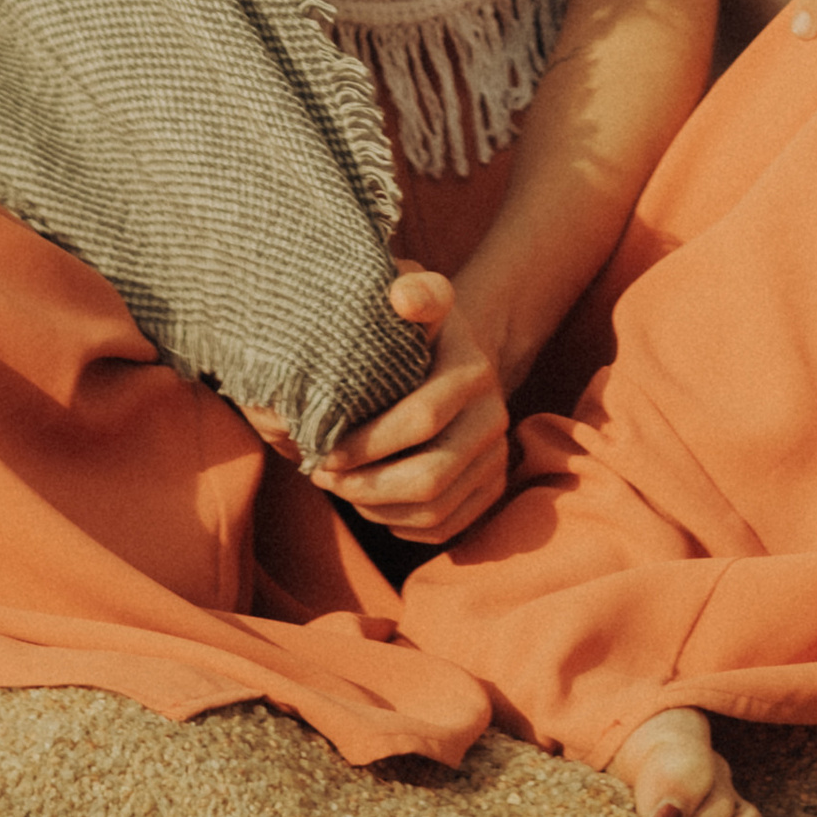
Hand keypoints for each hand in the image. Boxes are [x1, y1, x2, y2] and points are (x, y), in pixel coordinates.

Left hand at [303, 271, 510, 545]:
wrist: (458, 355)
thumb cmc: (415, 327)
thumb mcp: (414, 294)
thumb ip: (412, 289)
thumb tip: (403, 298)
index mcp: (473, 371)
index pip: (422, 420)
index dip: (367, 443)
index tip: (321, 449)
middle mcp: (494, 417)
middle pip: (429, 477)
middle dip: (365, 486)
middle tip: (321, 477)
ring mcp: (496, 457)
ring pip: (435, 509)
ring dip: (376, 509)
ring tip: (339, 490)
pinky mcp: (490, 487)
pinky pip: (443, 527)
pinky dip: (399, 524)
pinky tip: (368, 504)